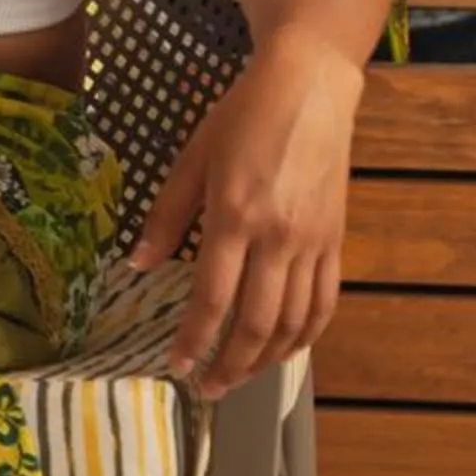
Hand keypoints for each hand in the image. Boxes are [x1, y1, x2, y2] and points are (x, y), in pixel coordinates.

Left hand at [127, 30, 362, 399]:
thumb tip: (138, 264)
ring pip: (293, 323)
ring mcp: (313, 242)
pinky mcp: (337, 241)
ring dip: (265, 361)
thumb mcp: (192, 157)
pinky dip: (305, 336)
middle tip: (206, 388)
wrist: (308, 87)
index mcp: (235, 215)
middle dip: (229, 364)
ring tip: (238, 377)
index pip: (212, 297)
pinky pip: (324, 304)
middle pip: (256, 322)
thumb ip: (167, 215)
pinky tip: (284, 349)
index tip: (176, 366)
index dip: (193, 339)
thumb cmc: (241, 115)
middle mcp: (278, 237)